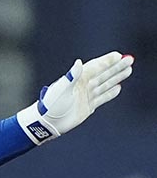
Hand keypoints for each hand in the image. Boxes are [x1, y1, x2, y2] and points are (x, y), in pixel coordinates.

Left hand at [16, 51, 133, 144]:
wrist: (48, 122)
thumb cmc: (51, 104)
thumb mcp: (62, 89)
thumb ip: (72, 76)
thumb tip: (79, 62)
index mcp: (77, 79)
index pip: (95, 67)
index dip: (107, 61)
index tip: (119, 55)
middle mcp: (83, 86)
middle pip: (103, 74)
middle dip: (116, 67)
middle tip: (130, 59)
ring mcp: (86, 96)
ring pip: (105, 84)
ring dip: (116, 77)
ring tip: (128, 70)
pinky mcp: (87, 106)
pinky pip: (102, 97)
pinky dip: (110, 92)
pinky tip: (118, 87)